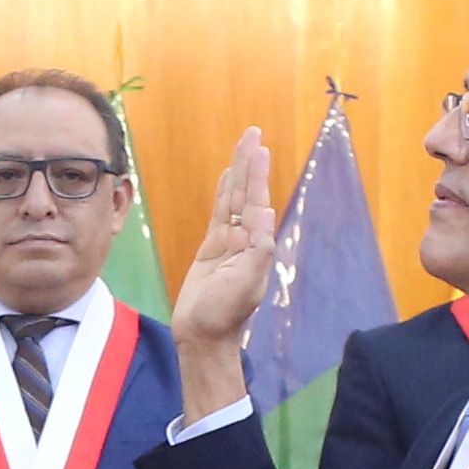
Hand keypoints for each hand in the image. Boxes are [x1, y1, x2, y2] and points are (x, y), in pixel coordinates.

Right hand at [171, 131, 278, 415]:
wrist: (202, 337)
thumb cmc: (224, 314)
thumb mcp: (245, 284)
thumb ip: (258, 250)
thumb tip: (266, 214)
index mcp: (256, 246)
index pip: (257, 202)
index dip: (257, 174)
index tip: (259, 147)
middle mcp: (245, 239)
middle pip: (246, 193)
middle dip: (250, 163)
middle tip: (253, 132)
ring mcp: (227, 243)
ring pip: (232, 199)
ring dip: (238, 173)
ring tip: (243, 146)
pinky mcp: (210, 249)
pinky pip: (218, 214)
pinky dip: (222, 194)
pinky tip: (226, 177)